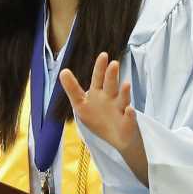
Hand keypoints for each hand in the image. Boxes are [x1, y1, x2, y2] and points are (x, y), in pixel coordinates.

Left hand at [58, 52, 147, 186]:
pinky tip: (129, 110)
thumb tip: (62, 71)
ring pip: (122, 99)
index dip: (100, 68)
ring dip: (124, 92)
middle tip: (113, 64)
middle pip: (111, 85)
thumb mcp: (81, 105)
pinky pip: (129, 118)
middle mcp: (111, 98)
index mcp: (99, 93)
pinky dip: (130, 114)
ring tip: (126, 84)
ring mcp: (120, 110)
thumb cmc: (98, 118)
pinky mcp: (128, 123)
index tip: (104, 55)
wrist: (117, 138)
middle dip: (111, 76)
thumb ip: (72, 88)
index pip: (98, 78)